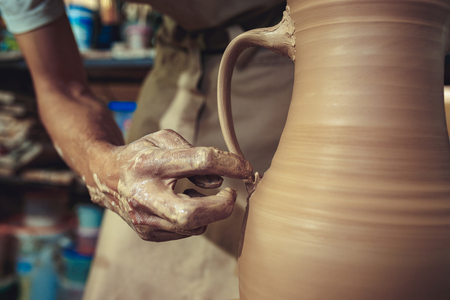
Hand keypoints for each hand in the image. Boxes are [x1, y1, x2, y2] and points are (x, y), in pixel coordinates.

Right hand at [86, 129, 252, 241]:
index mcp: (150, 163)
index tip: (245, 168)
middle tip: (230, 195)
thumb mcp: (165, 140)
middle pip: (192, 214)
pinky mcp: (148, 234)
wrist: (106, 177)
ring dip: (208, 211)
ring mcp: (144, 219)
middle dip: (222, 207)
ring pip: (193, 226)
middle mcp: (144, 194)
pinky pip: (185, 231)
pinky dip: (194, 218)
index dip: (230, 164)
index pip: (200, 161)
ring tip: (195, 193)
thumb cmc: (143, 154)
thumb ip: (194, 153)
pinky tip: (182, 203)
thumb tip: (218, 182)